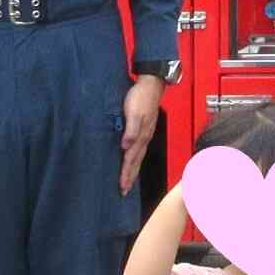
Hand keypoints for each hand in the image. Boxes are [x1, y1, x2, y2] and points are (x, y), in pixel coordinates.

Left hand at [118, 73, 165, 192]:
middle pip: (136, 162)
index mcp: (141, 136)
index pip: (131, 159)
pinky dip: (135, 159)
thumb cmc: (141, 96)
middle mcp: (144, 137)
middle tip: (124, 190)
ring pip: (138, 157)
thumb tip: (126, 146)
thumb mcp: (134, 112)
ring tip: (128, 181)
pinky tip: (132, 159)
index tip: (122, 186)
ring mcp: (145, 134)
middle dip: (130, 177)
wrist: (151, 83)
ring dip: (132, 170)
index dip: (126, 173)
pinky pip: (139, 149)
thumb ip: (130, 130)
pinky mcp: (144, 129)